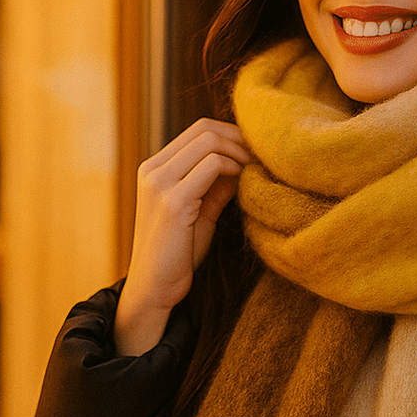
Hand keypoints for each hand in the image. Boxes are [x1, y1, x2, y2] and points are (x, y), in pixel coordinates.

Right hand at [113, 118, 250, 355]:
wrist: (155, 288)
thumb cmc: (177, 253)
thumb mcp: (199, 212)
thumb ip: (215, 187)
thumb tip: (242, 165)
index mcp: (155, 169)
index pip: (198, 130)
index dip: (232, 135)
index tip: (256, 151)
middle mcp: (153, 170)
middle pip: (204, 129)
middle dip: (240, 139)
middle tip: (263, 157)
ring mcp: (160, 184)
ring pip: (209, 142)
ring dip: (240, 153)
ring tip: (257, 170)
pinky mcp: (173, 202)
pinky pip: (212, 166)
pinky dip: (235, 169)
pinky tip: (246, 184)